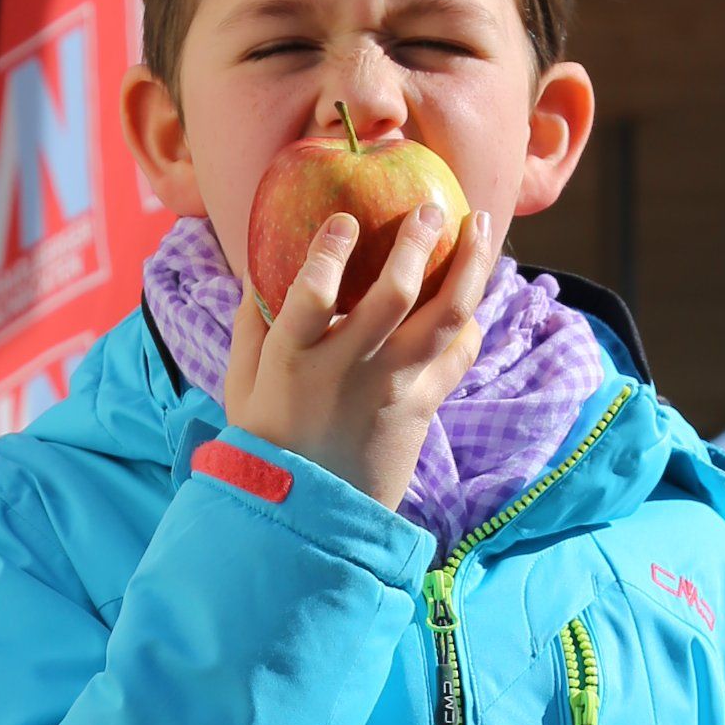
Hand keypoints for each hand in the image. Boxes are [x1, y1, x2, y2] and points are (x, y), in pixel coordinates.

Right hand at [223, 203, 496, 512]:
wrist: (310, 516)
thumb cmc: (268, 440)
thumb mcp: (242, 383)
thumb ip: (251, 323)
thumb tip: (259, 266)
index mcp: (294, 359)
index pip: (312, 292)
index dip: (330, 249)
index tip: (345, 219)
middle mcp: (348, 369)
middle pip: (395, 294)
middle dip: (418, 241)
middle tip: (431, 209)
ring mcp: (392, 388)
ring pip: (445, 319)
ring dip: (469, 267)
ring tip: (481, 227)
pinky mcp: (423, 407)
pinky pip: (459, 355)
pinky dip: (471, 320)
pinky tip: (474, 292)